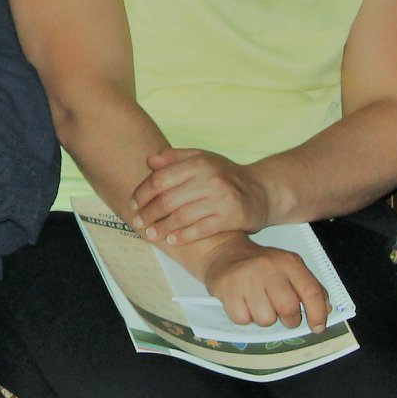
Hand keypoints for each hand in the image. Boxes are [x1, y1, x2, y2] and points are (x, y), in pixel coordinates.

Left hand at [131, 148, 274, 243]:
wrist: (263, 190)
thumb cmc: (226, 175)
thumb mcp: (202, 158)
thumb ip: (174, 157)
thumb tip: (149, 161)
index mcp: (198, 163)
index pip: (161, 179)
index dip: (143, 192)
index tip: (134, 203)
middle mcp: (210, 179)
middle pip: (168, 199)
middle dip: (148, 213)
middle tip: (138, 222)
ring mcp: (222, 199)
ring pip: (182, 216)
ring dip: (162, 227)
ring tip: (151, 234)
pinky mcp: (232, 218)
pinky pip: (202, 229)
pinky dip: (184, 236)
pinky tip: (172, 240)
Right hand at [194, 235, 331, 331]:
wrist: (223, 252)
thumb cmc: (261, 265)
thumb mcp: (289, 268)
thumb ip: (310, 288)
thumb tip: (325, 311)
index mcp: (288, 262)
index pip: (312, 291)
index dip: (318, 314)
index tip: (317, 327)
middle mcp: (267, 267)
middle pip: (288, 309)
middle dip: (290, 320)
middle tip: (283, 315)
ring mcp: (245, 277)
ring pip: (266, 319)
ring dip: (265, 318)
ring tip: (258, 304)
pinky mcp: (226, 289)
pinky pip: (243, 319)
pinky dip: (245, 316)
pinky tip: (242, 302)